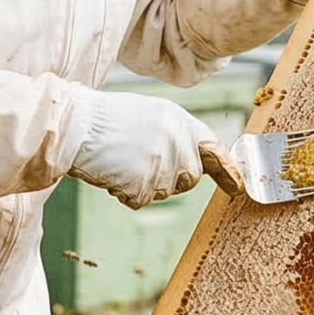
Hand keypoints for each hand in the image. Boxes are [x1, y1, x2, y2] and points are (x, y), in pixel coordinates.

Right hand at [70, 91, 217, 209]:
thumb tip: (190, 159)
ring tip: (119, 160)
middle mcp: (177, 140)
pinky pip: (140, 200)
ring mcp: (163, 163)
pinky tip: (111, 172)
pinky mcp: (145, 183)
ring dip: (142, 184)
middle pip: (189, 178)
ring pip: (163, 191)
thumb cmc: (105, 119)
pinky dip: (124, 193)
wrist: (75, 125)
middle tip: (138, 162)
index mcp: (179, 120)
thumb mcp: (148, 114)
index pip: (213, 149)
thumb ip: (173, 134)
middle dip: (169, 179)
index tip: (238, 188)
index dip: (227, 171)